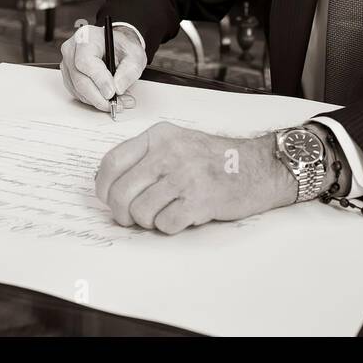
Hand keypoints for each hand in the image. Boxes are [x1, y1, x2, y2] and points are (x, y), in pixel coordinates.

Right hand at [59, 24, 146, 111]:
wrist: (116, 46)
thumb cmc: (122, 47)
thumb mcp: (135, 54)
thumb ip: (130, 70)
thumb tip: (118, 87)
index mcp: (87, 37)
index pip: (86, 61)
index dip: (99, 79)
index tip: (112, 93)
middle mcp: (72, 49)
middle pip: (80, 79)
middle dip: (100, 96)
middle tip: (119, 103)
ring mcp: (67, 63)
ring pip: (79, 90)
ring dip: (99, 100)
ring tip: (120, 100)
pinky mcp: (68, 76)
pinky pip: (78, 93)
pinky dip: (94, 100)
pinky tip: (108, 97)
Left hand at [95, 123, 297, 233]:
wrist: (258, 167)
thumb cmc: (215, 159)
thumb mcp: (177, 142)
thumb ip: (146, 157)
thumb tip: (111, 186)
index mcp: (159, 136)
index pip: (112, 162)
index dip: (103, 187)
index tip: (107, 198)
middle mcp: (169, 152)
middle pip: (120, 192)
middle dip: (122, 212)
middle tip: (133, 217)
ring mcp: (184, 176)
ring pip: (140, 212)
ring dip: (148, 221)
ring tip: (164, 213)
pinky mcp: (199, 200)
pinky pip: (165, 224)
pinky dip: (169, 226)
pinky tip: (182, 216)